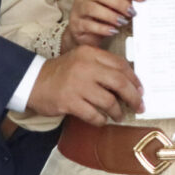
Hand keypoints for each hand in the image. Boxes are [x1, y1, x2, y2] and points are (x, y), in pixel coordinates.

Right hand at [28, 44, 143, 123]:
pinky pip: (94, 115)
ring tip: (119, 115)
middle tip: (139, 106)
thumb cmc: (62, 72)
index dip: (134, 79)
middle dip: (133, 97)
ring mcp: (77, 85)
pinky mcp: (69, 102)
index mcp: (90, 53)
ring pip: (109, 101)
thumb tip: (129, 83)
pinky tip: (102, 120)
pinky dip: (101, 120)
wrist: (33, 81)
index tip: (140, 90)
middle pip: (119, 82)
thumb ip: (102, 66)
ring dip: (118, 112)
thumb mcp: (81, 60)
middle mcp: (85, 67)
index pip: (120, 65)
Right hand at [61, 0, 144, 53]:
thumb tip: (139, 0)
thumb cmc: (100, 17)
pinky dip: (103, 28)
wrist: (84, 33)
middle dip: (120, 3)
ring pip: (93, 8)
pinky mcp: (75, 23)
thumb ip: (123, 1)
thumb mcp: (112, 7)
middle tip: (132, 12)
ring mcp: (78, 8)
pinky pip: (89, 24)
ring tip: (122, 22)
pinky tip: (113, 31)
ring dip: (111, 15)